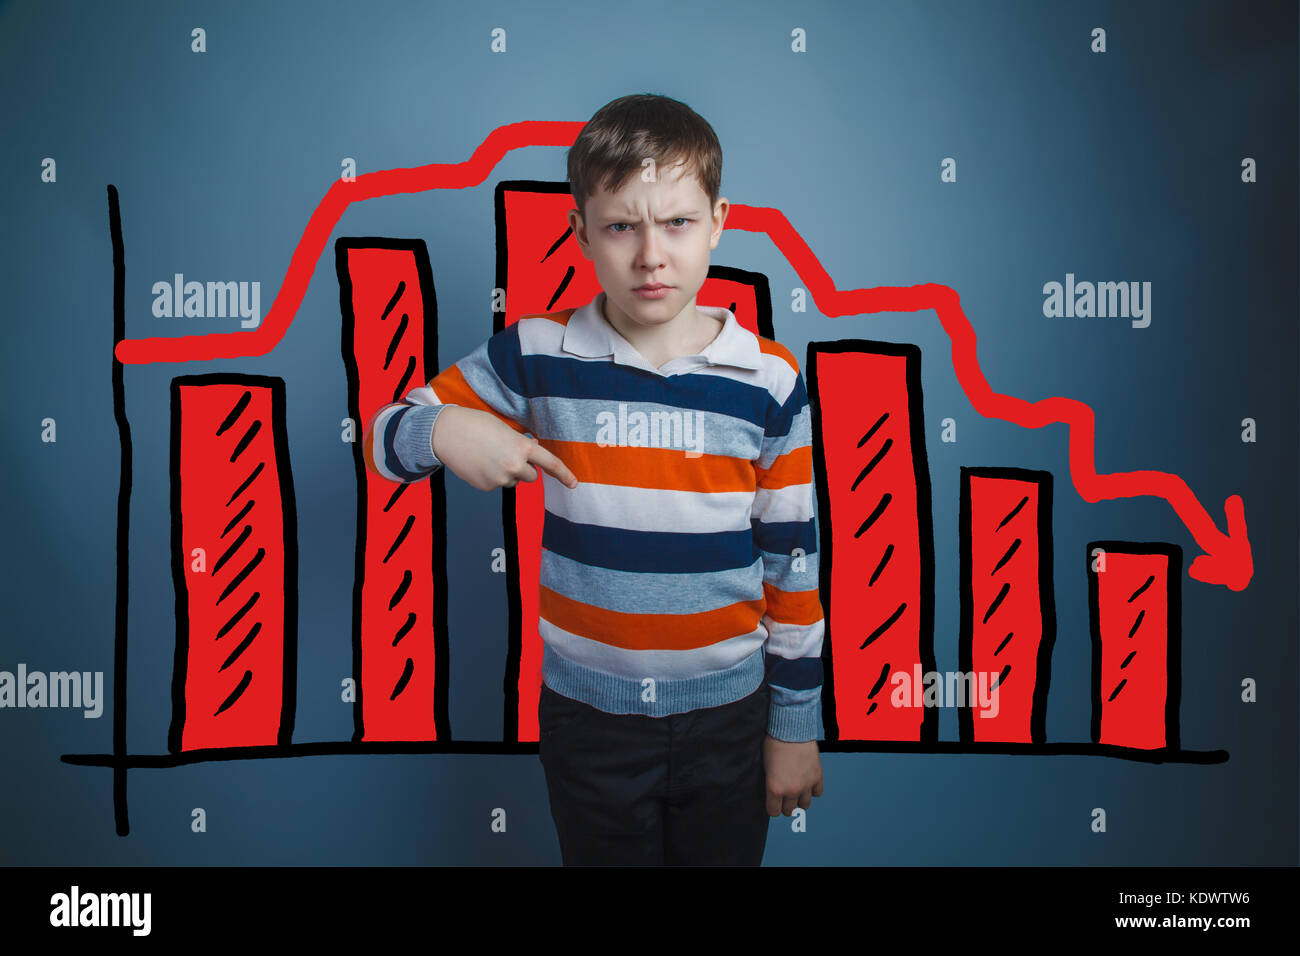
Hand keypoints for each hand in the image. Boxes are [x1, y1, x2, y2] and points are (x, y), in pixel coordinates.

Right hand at [431, 405, 578, 491]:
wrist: (446, 433)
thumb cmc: (476, 424)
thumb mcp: (504, 428)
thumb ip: (521, 443)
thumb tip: (533, 452)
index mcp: (522, 447)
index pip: (549, 463)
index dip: (564, 474)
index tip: (574, 484)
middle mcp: (514, 466)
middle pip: (532, 476)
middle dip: (524, 468)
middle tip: (506, 454)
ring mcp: (500, 478)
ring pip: (514, 481)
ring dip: (507, 473)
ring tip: (488, 456)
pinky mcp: (487, 487)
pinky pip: (497, 484)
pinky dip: (491, 477)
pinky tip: (479, 463)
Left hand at [762, 736, 823, 816]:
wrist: (792, 729)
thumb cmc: (774, 743)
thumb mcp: (765, 765)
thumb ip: (770, 782)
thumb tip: (773, 791)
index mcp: (775, 788)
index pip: (773, 812)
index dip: (772, 807)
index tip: (773, 802)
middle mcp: (791, 790)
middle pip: (788, 810)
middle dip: (785, 804)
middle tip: (784, 795)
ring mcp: (806, 785)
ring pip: (804, 805)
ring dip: (799, 799)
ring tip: (796, 789)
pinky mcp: (817, 777)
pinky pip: (817, 793)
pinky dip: (812, 790)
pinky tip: (807, 782)